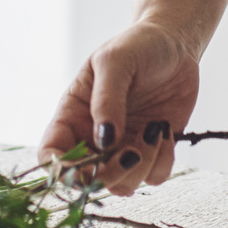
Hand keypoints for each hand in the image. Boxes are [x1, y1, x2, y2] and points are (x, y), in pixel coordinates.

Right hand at [37, 19, 200, 196]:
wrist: (175, 42)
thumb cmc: (137, 45)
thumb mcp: (115, 61)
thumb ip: (106, 99)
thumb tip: (104, 140)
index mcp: (73, 116)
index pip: (51, 155)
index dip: (61, 170)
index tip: (85, 166)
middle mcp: (94, 137)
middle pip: (87, 180)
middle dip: (109, 174)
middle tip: (132, 152)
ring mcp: (123, 147)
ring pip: (122, 185)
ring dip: (141, 166)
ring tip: (155, 130)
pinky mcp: (152, 151)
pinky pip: (154, 177)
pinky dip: (162, 161)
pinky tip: (165, 131)